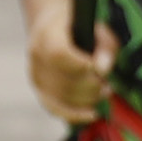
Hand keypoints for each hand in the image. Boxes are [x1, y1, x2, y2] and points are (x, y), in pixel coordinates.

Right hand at [25, 3, 110, 123]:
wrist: (52, 26)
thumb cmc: (79, 26)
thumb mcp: (97, 27)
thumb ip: (105, 47)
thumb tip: (103, 70)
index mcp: (48, 33)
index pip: (59, 55)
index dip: (82, 66)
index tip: (100, 69)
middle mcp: (36, 55)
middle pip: (63, 80)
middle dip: (92, 86)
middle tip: (106, 83)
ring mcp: (35, 74)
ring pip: (61, 97)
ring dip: (88, 99)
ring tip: (103, 91)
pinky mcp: (38, 89)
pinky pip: (54, 108)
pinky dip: (74, 114)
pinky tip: (92, 114)